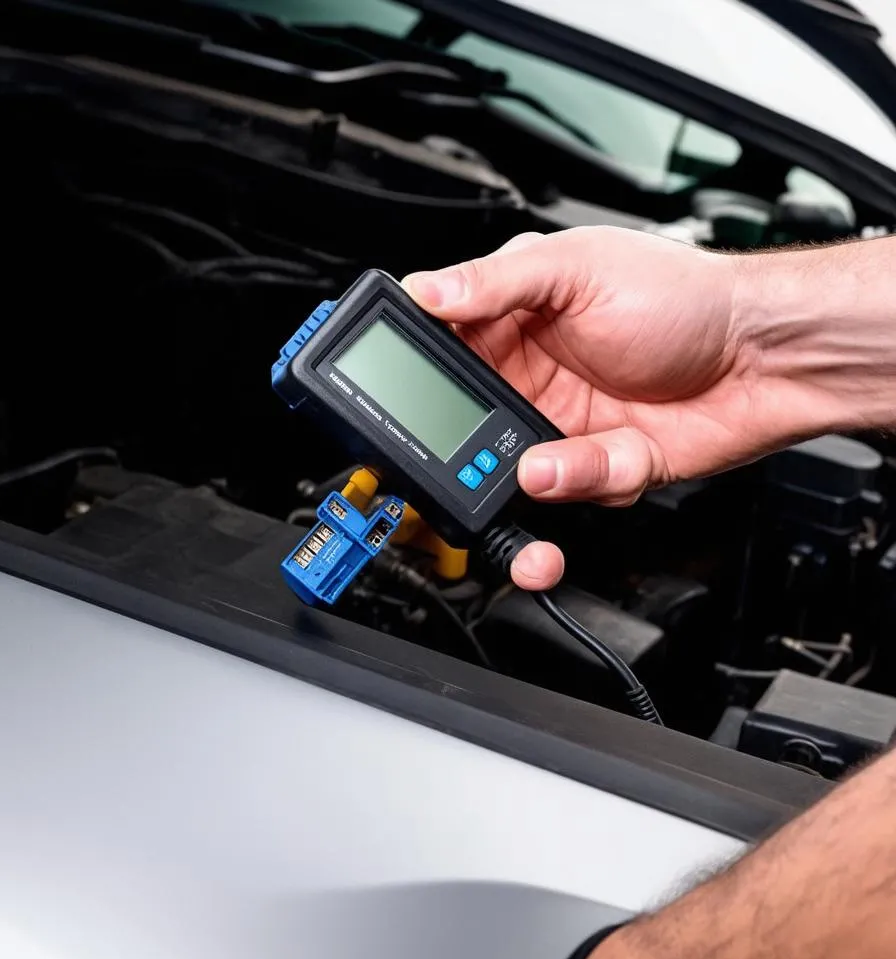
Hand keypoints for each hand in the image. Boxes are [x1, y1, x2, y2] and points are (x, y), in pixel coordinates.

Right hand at [403, 227, 859, 588]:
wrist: (766, 356)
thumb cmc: (683, 296)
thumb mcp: (580, 268)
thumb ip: (497, 281)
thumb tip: (425, 291)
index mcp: (511, 322)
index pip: (436, 351)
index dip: (410, 376)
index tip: (392, 400)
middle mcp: (528, 377)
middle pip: (459, 425)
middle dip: (455, 450)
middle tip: (454, 456)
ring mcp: (560, 426)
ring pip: (508, 472)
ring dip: (523, 475)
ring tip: (538, 466)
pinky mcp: (597, 467)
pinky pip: (570, 489)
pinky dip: (585, 479)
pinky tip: (605, 455)